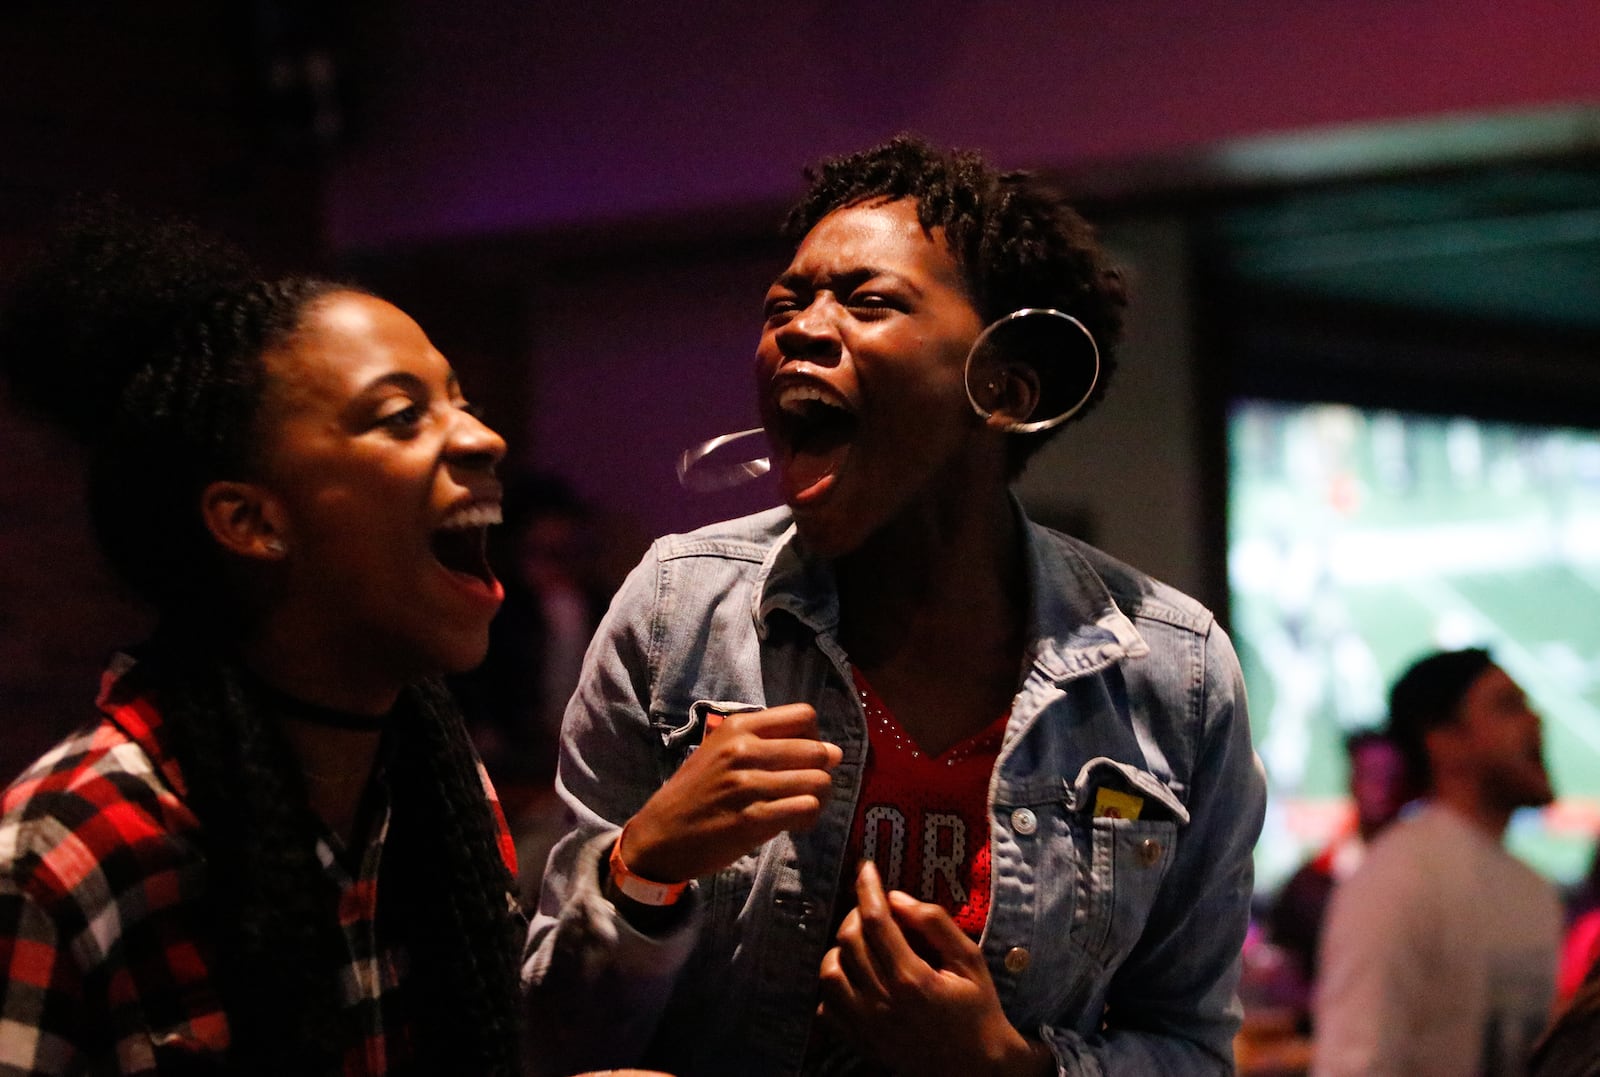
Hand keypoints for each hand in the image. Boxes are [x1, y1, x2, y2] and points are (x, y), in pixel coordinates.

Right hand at [619, 703, 841, 882]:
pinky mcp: (752, 819)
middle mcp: (743, 750)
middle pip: (817, 750)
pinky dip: (808, 817)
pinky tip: (794, 823)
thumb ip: (765, 743)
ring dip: (819, 797)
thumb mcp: (720, 751)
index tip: (804, 757)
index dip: (814, 738)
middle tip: (809, 787)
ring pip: (818, 781)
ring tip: (803, 807)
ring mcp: (747, 784)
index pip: (804, 716)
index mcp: (738, 727)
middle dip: (822, 770)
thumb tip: (832, 750)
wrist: (661, 835)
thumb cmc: (696, 792)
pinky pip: (806, 808)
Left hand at [817, 861, 1052, 1076]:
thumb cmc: (977, 1009)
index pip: (875, 920)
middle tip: (874, 907)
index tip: (866, 868)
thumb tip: (896, 897)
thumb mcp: (969, 960)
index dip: (867, 888)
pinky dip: (834, 984)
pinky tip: (854, 974)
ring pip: (830, 971)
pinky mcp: (859, 1041)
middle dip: (857, 912)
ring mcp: (866, 1025)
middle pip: (849, 940)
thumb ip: (934, 924)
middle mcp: (882, 1001)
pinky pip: (826, 1006)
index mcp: (912, 978)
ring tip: (863, 941)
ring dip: (841, 947)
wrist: (974, 1068)